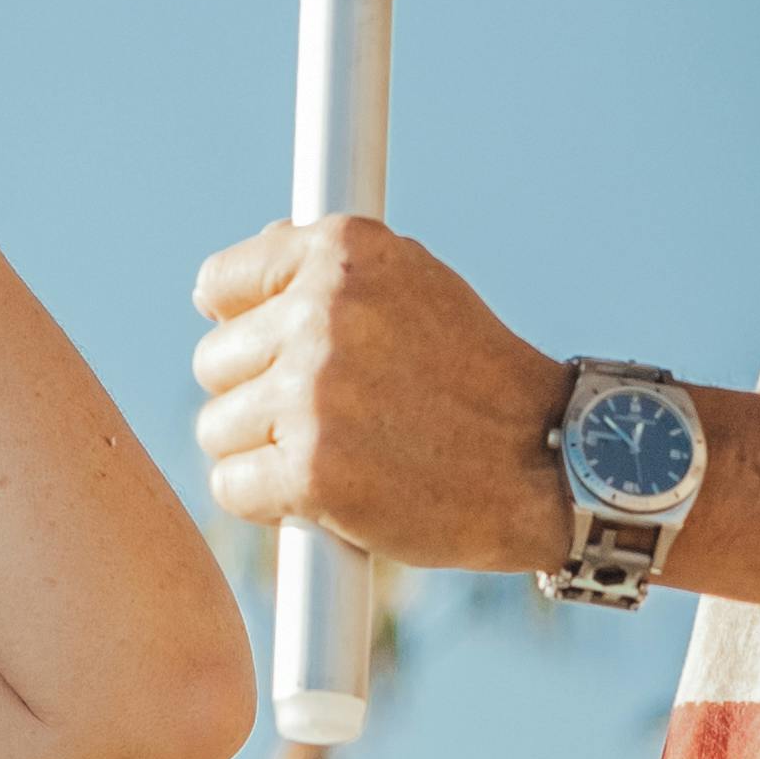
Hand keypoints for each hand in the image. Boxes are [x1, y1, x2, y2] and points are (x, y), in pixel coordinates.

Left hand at [191, 215, 571, 572]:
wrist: (549, 461)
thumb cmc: (475, 377)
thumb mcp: (412, 284)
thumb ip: (320, 273)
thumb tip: (211, 290)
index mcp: (344, 254)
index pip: (219, 285)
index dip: (245, 327)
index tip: (283, 355)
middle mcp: (322, 314)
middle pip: (212, 364)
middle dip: (258, 396)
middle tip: (331, 416)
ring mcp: (312, 394)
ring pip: (217, 429)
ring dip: (264, 452)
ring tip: (339, 454)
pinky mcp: (311, 472)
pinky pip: (232, 487)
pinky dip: (270, 504)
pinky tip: (327, 497)